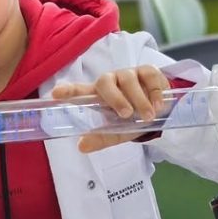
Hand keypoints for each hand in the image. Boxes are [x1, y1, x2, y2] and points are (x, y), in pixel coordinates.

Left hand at [51, 65, 169, 152]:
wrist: (162, 110)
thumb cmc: (133, 119)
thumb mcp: (118, 132)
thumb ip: (102, 138)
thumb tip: (81, 147)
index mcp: (98, 96)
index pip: (79, 91)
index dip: (68, 91)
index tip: (56, 94)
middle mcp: (110, 82)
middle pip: (105, 82)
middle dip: (115, 98)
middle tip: (126, 115)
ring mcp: (128, 74)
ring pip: (129, 80)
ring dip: (139, 100)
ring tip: (147, 116)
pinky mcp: (147, 71)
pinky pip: (149, 77)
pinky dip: (154, 92)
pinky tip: (158, 106)